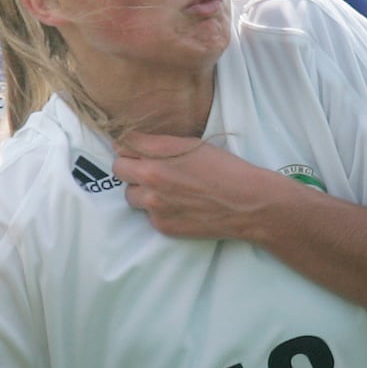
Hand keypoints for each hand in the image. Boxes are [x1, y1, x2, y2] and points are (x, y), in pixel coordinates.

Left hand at [113, 133, 289, 240]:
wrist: (248, 203)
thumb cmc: (226, 169)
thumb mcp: (193, 145)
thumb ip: (162, 146)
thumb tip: (138, 146)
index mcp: (159, 151)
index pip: (122, 143)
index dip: (129, 146)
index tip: (135, 150)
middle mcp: (151, 176)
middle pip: (118, 167)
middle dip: (129, 167)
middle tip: (146, 169)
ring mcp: (154, 203)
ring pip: (129, 194)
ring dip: (141, 192)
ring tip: (165, 191)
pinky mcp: (161, 225)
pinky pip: (147, 216)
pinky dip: (158, 211)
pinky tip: (179, 207)